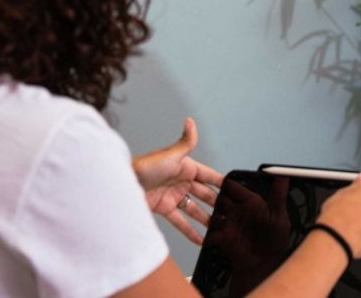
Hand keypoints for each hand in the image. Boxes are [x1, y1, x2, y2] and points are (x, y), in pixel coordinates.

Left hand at [132, 117, 224, 244]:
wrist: (124, 184)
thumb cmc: (145, 166)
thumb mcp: (171, 154)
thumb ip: (186, 141)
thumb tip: (190, 122)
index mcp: (187, 167)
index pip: (210, 176)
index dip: (223, 184)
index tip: (236, 191)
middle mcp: (182, 181)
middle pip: (205, 195)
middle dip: (218, 204)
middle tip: (231, 214)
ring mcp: (173, 196)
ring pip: (195, 209)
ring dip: (207, 219)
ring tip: (219, 229)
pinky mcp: (164, 208)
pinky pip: (181, 221)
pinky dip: (190, 231)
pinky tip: (200, 239)